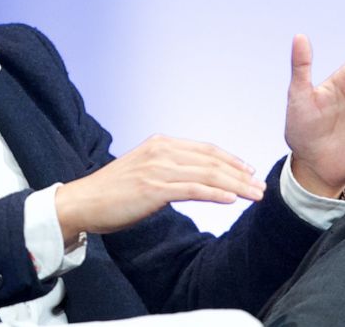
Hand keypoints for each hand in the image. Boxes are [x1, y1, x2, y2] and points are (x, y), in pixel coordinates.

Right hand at [54, 135, 265, 244]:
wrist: (84, 201)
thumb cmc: (113, 192)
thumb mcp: (144, 171)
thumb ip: (168, 169)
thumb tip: (194, 180)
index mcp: (160, 143)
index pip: (205, 149)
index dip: (231, 159)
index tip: (249, 171)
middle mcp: (161, 150)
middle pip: (211, 160)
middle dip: (240, 174)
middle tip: (260, 187)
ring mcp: (158, 168)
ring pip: (207, 174)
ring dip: (236, 185)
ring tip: (255, 195)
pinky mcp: (154, 188)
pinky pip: (193, 189)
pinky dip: (216, 194)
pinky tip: (232, 200)